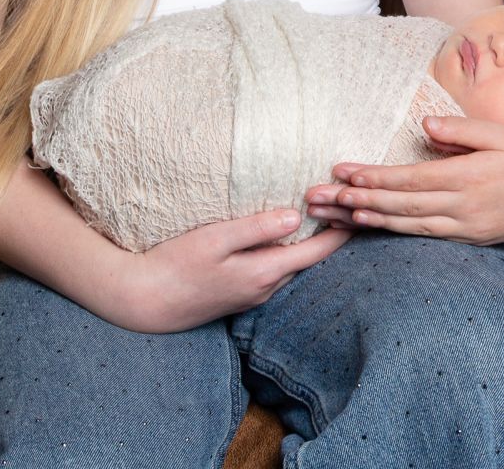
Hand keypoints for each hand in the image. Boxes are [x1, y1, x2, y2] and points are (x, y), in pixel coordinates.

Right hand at [110, 209, 349, 332]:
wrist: (146, 302)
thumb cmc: (177, 265)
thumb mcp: (216, 239)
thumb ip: (257, 228)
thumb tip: (295, 216)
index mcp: (264, 273)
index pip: (316, 251)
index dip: (339, 229)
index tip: (357, 206)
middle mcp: (265, 288)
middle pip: (309, 259)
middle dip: (328, 231)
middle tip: (344, 201)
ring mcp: (253, 294)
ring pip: (293, 265)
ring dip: (308, 240)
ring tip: (322, 211)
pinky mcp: (240, 293)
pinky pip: (276, 269)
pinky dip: (288, 249)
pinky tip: (286, 233)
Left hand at [308, 115, 503, 243]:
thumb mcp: (499, 133)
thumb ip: (459, 130)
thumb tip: (422, 125)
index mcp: (466, 177)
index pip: (408, 179)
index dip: (373, 177)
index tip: (342, 172)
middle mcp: (462, 207)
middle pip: (399, 205)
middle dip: (356, 200)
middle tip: (320, 196)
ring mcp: (467, 228)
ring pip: (408, 226)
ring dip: (369, 219)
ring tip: (336, 214)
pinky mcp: (472, 239)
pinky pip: (426, 237)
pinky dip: (397, 232)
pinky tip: (375, 226)